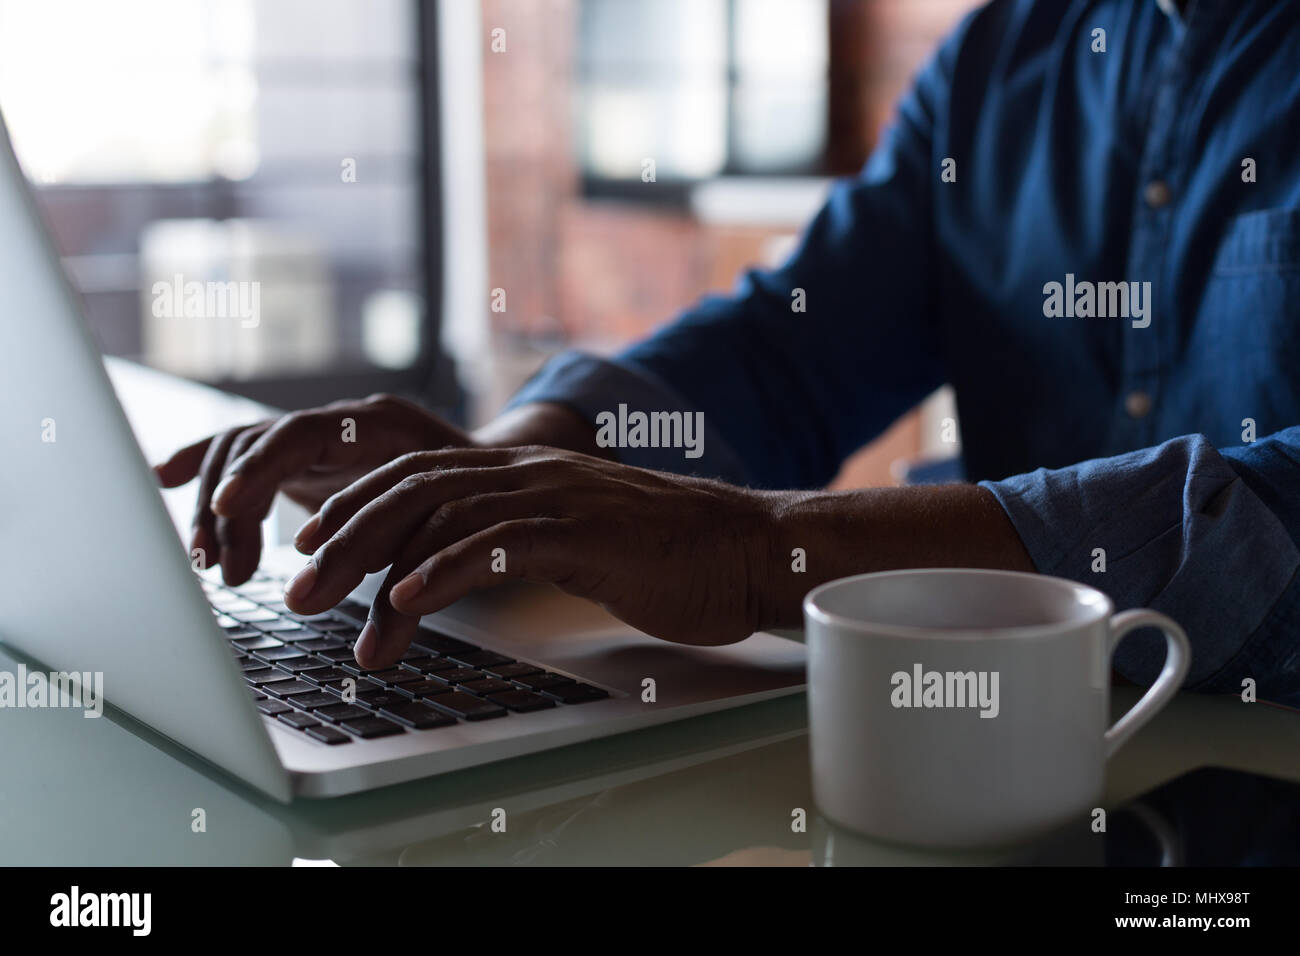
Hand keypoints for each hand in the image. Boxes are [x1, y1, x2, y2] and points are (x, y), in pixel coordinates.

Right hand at [153, 394, 469, 584]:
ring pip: (245, 454)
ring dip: (221, 511)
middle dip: (233, 506)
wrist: (493, 473)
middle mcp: (342, 422)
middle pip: (260, 443)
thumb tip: (384, 626)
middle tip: (229, 570)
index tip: (227, 511)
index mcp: (381, 424)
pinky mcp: (306, 462)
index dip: (260, 470)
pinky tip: (162, 477)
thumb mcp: (458, 521)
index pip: (303, 433)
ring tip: (221, 569)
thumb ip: (418, 554)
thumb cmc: (479, 498)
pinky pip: (247, 456)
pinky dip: (206, 467)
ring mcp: (320, 439)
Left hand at [285, 446, 778, 667]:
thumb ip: (519, 536)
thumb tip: (462, 565)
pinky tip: (406, 597)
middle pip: (414, 487)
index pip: (420, 473)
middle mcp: (533, 472)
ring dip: (376, 562)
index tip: (311, 542)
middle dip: (345, 534)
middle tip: (298, 584)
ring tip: (330, 602)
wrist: (748, 547)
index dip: (358, 502)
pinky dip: (446, 568)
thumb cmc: (665, 553)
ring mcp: (559, 497)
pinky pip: (500, 545)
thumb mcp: (576, 536)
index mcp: (526, 470)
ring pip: (443, 514)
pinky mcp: (585, 533)